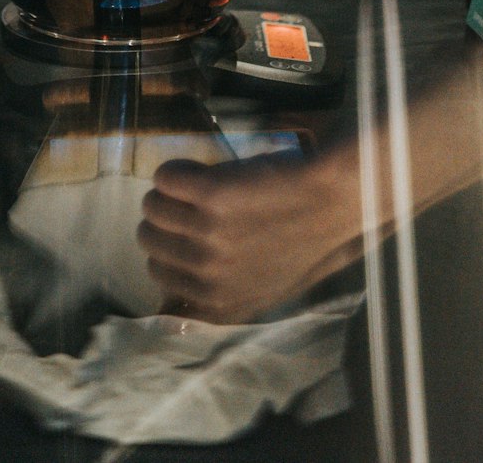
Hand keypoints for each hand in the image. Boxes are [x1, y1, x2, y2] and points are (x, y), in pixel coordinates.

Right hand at [138, 151, 357, 322]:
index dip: (170, 249)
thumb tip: (166, 312)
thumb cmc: (303, 245)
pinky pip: (165, 178)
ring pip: (152, 206)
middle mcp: (207, 272)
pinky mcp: (210, 193)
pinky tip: (196, 171)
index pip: (159, 276)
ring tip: (192, 186)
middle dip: (163, 221)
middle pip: (149, 240)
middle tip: (188, 206)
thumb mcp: (261, 293)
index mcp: (218, 301)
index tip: (184, 234)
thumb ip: (214, 304)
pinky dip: (174, 170)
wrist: (333, 203)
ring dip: (166, 193)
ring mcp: (207, 232)